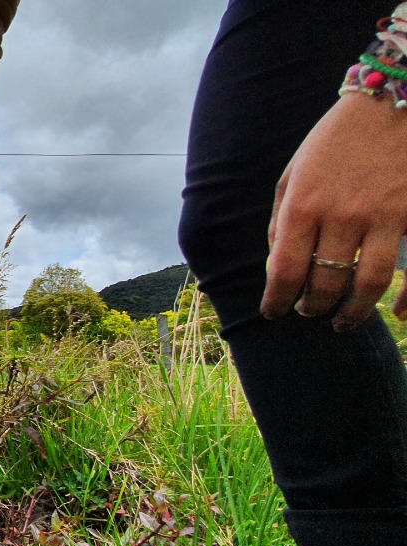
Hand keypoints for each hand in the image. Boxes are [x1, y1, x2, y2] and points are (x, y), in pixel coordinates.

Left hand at [262, 94, 406, 330]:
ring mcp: (384, 217)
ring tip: (342, 321)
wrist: (393, 100)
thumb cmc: (336, 139)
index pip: (284, 270)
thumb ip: (281, 218)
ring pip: (367, 285)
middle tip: (309, 312)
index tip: (273, 313)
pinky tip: (396, 314)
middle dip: (312, 307)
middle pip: (324, 283)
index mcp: (304, 204)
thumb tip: (274, 263)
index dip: (276, 300)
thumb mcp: (294, 172)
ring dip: (353, 313)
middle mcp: (342, 215)